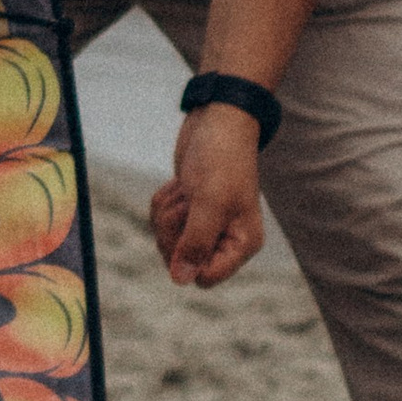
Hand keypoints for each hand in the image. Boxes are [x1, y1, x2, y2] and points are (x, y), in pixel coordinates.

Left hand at [148, 104, 264, 286]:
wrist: (216, 120)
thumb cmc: (221, 158)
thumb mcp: (208, 202)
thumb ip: (195, 243)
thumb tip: (181, 280)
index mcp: (242, 243)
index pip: (205, 277)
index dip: (187, 257)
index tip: (188, 226)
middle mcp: (225, 238)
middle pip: (179, 261)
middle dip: (173, 229)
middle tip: (186, 201)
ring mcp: (204, 225)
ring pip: (166, 241)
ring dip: (166, 212)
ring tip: (185, 188)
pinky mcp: (186, 211)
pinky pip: (159, 222)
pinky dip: (163, 202)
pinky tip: (178, 184)